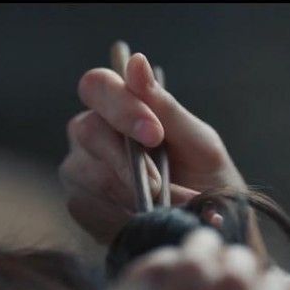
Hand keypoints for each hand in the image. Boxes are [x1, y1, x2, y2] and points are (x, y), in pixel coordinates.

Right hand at [59, 53, 246, 243]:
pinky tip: (145, 218)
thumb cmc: (205, 176)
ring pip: (90, 174)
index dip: (122, 106)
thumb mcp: (198, 142)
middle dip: (128, 161)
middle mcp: (93, 133)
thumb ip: (165, 107)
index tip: (155, 135)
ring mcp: (81, 169)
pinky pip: (91, 208)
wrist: (208, 227)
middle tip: (159, 185)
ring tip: (166, 207)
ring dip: (134, 194)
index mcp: (120, 106)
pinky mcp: (81, 205)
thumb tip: (136, 62)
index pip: (98, 86)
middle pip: (86, 130)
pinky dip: (124, 216)